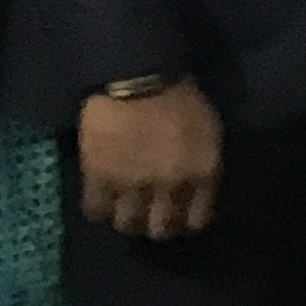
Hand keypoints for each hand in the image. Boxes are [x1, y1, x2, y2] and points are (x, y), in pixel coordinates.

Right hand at [77, 81, 223, 241]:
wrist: (139, 75)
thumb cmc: (181, 97)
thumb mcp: (209, 131)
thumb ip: (204, 165)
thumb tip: (196, 192)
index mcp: (203, 173)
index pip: (196, 221)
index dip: (186, 221)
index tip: (179, 215)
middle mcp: (170, 186)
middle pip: (161, 229)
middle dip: (157, 224)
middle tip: (150, 214)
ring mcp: (132, 185)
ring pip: (127, 224)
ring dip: (127, 218)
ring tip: (125, 207)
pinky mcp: (99, 177)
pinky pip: (96, 210)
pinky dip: (99, 208)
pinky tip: (103, 198)